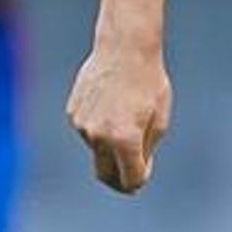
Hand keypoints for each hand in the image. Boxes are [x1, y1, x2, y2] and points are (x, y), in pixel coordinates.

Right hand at [68, 40, 172, 193]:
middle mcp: (99, 136)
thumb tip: (136, 175)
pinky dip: (100, 129)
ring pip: (97, 151)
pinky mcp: (73, 114)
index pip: (130, 179)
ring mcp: (82, 125)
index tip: (142, 178)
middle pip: (104, 175)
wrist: (124, 49)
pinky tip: (111, 106)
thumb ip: (146, 151)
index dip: (138, 182)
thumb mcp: (159, 119)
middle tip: (128, 179)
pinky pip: (88, 132)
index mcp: (125, 139)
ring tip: (126, 118)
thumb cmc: (148, 83)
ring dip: (110, 147)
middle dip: (117, 182)